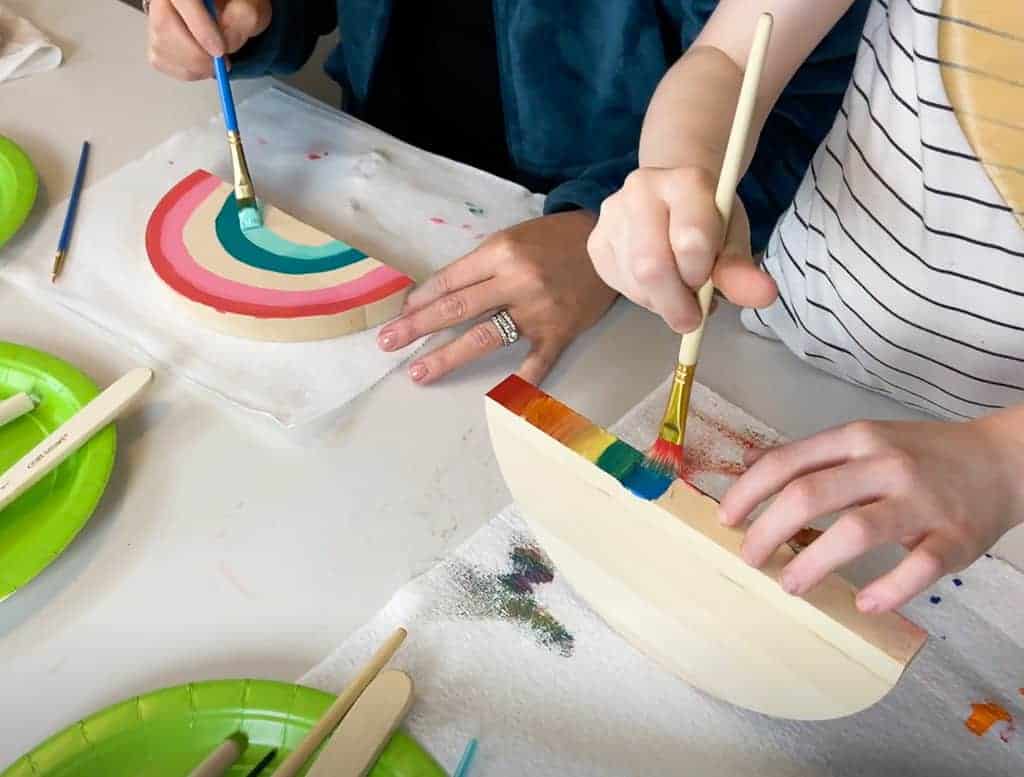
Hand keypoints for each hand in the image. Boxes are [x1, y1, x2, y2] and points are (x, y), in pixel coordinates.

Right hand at [147, 0, 270, 80]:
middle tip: (221, 63)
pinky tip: (202, 65)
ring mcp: (155, 18)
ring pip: (161, 47)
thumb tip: (227, 41)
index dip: (200, 28)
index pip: (183, 0)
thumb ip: (244, 18)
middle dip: (196, 55)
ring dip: (194, 66)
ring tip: (216, 63)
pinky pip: (162, 62)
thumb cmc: (236, 6)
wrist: (228, 11)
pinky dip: (187, 71)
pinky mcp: (155, 40)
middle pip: (164, 26)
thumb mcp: (250, 7)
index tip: (219, 51)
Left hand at [377, 211, 616, 384]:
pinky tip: (497, 402)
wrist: (607, 245)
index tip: (398, 315)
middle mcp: (516, 281)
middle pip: (457, 310)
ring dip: (447, 357)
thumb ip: (478, 267)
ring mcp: (538, 311)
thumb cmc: (553, 241)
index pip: (450, 281)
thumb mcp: (511, 239)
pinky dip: (518, 383)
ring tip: (420, 372)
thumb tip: (436, 295)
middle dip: (417, 327)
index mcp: (500, 253)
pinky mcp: (559, 332)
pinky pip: (535, 363)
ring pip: (484, 338)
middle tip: (388, 343)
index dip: (420, 300)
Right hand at [587, 166, 776, 333]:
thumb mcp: (732, 239)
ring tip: (678, 292)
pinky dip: (641, 297)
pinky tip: (655, 285)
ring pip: (633, 282)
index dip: (702, 273)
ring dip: (660, 303)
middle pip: (651, 267)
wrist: (672, 194)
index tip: (708, 280)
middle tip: (691, 317)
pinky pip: (617, 285)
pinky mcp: (596, 241)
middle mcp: (640, 190)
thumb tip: (764, 296)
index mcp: (684, 180)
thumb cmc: (708, 219)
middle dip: (675, 303)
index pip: (690, 241)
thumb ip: (742, 269)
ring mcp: (611, 215)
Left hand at [719, 410, 1023, 612]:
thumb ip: (813, 454)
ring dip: (814, 562)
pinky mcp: (955, 538)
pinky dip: (888, 590)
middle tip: (750, 558)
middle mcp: (886, 464)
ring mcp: (922, 501)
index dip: (749, 492)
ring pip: (857, 530)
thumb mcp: (865, 438)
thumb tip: (750, 466)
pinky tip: (864, 603)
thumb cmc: (923, 453)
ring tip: (790, 584)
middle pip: (810, 495)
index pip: (787, 462)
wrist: (1004, 460)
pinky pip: (917, 568)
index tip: (726, 518)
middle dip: (768, 530)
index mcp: (857, 438)